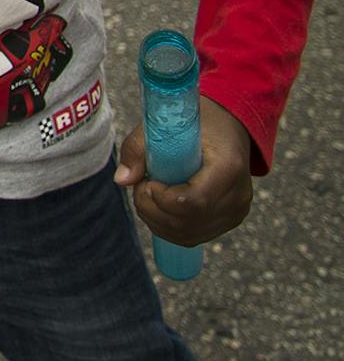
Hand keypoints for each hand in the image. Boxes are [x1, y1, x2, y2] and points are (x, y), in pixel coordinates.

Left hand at [114, 98, 254, 246]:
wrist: (228, 126)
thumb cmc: (196, 124)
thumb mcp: (164, 124)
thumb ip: (138, 149)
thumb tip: (121, 180)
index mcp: (228, 167)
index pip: (195, 202)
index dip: (162, 199)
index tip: (147, 181)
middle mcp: (238, 195)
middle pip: (188, 223)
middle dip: (152, 210)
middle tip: (141, 185)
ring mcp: (236, 211)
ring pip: (187, 235)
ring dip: (156, 220)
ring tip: (148, 193)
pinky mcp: (230, 220)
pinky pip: (193, 236)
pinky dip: (167, 227)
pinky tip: (158, 207)